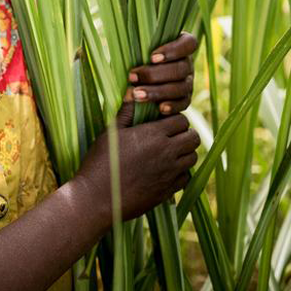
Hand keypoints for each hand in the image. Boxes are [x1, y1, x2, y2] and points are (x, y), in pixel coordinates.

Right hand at [76, 114, 199, 224]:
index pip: (181, 120)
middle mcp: (167, 153)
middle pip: (193, 138)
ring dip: (184, 152)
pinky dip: (180, 172)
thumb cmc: (100, 162)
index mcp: (153, 135)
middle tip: (170, 135)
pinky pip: (186, 178)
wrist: (97, 198)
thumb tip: (133, 92)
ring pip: (193, 158)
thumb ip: (126, 112)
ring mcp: (169, 174)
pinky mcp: (168, 191)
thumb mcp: (110, 133)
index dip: (174, 119)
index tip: (163, 122)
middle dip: (184, 133)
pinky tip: (165, 170)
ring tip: (169, 152)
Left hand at [117, 32, 196, 126]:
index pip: (189, 44)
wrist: (137, 78)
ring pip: (181, 87)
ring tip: (137, 94)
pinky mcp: (185, 99)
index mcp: (181, 45)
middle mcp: (187, 64)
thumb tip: (128, 57)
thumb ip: (137, 48)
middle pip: (180, 69)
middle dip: (155, 74)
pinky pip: (183, 103)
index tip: (152, 57)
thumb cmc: (136, 56)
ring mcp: (188, 82)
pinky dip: (172, 106)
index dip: (174, 50)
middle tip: (132, 77)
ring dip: (158, 92)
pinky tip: (160, 108)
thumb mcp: (138, 48)